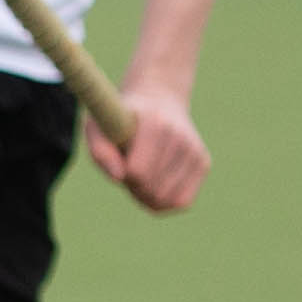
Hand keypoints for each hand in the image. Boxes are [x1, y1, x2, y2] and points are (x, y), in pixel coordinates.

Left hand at [87, 84, 209, 213]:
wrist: (157, 100)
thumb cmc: (121, 120)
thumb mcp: (98, 127)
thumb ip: (100, 151)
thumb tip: (118, 177)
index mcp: (155, 123)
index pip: (137, 171)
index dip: (123, 175)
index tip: (121, 162)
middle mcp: (180, 136)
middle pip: (152, 189)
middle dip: (135, 187)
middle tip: (130, 170)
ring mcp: (195, 150)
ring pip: (168, 199)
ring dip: (148, 196)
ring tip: (142, 175)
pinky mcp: (203, 162)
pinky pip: (182, 201)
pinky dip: (164, 200)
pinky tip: (156, 183)